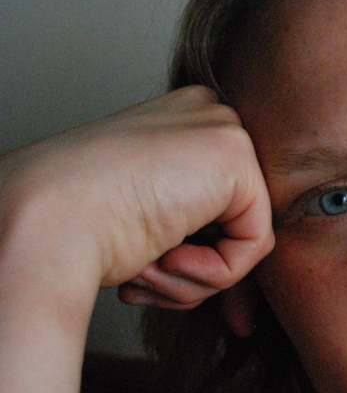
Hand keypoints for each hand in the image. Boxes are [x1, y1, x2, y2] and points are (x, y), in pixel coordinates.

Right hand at [1, 85, 273, 310]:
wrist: (44, 223)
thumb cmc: (74, 225)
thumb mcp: (143, 209)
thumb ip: (189, 216)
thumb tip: (228, 261)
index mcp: (182, 121)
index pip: (221, 208)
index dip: (186, 254)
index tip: (141, 263)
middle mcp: (206, 115)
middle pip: (236, 221)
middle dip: (192, 267)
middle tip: (143, 270)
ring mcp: (222, 129)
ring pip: (244, 239)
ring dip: (194, 276)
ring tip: (147, 266)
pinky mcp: (235, 157)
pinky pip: (255, 245)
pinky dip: (213, 273)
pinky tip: (166, 258)